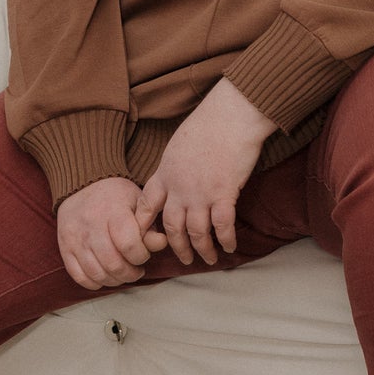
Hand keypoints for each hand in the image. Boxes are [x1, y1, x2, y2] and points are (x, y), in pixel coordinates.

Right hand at [56, 176, 164, 290]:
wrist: (82, 184)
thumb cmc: (115, 196)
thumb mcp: (137, 202)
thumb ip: (149, 225)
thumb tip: (161, 243)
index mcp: (113, 211)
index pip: (129, 245)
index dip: (141, 256)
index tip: (143, 254)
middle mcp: (91, 225)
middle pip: (113, 264)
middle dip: (130, 273)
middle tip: (136, 270)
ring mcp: (76, 238)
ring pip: (97, 273)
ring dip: (115, 280)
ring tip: (122, 273)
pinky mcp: (65, 247)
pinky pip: (79, 276)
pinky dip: (95, 282)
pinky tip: (105, 275)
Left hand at [133, 77, 274, 267]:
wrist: (230, 116)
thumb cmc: (209, 123)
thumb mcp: (179, 144)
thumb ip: (175, 165)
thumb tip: (177, 174)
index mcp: (165, 173)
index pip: (146, 204)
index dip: (143, 224)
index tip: (143, 238)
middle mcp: (179, 188)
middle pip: (171, 226)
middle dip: (177, 246)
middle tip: (183, 258)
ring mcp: (200, 193)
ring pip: (196, 232)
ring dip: (202, 249)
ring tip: (208, 259)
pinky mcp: (223, 194)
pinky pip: (222, 226)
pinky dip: (225, 240)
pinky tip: (230, 247)